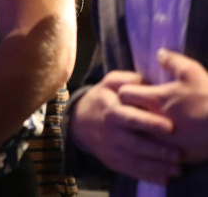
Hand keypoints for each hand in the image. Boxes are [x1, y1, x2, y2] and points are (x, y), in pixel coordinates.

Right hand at [70, 69, 179, 183]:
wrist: (79, 120)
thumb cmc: (103, 98)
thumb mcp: (110, 82)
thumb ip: (129, 80)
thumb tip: (149, 83)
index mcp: (111, 110)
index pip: (130, 118)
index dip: (149, 123)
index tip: (169, 127)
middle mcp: (109, 131)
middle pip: (134, 143)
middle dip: (157, 150)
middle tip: (178, 154)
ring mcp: (110, 148)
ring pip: (134, 160)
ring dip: (156, 166)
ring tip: (176, 169)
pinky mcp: (112, 161)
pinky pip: (130, 171)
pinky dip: (147, 176)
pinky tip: (164, 178)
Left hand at [119, 49, 207, 162]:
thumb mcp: (193, 73)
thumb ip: (173, 62)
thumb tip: (159, 53)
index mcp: (155, 100)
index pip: (123, 94)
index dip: (128, 90)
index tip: (138, 89)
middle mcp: (153, 121)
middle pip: (127, 116)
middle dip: (130, 111)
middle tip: (143, 107)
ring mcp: (164, 141)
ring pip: (140, 136)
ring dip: (142, 129)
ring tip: (153, 125)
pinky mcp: (177, 155)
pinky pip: (157, 153)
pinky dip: (158, 147)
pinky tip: (168, 141)